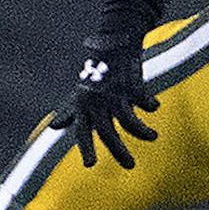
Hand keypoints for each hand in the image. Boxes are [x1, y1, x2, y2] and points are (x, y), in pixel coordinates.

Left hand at [48, 31, 159, 169]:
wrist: (114, 43)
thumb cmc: (96, 71)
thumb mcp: (80, 91)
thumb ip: (70, 112)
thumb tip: (54, 127)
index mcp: (82, 104)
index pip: (81, 131)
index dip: (85, 148)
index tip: (90, 165)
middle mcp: (96, 99)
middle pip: (107, 132)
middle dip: (118, 151)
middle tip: (130, 166)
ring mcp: (113, 92)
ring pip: (128, 121)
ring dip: (142, 132)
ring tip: (153, 136)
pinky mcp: (130, 84)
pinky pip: (143, 103)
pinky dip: (150, 106)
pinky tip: (154, 106)